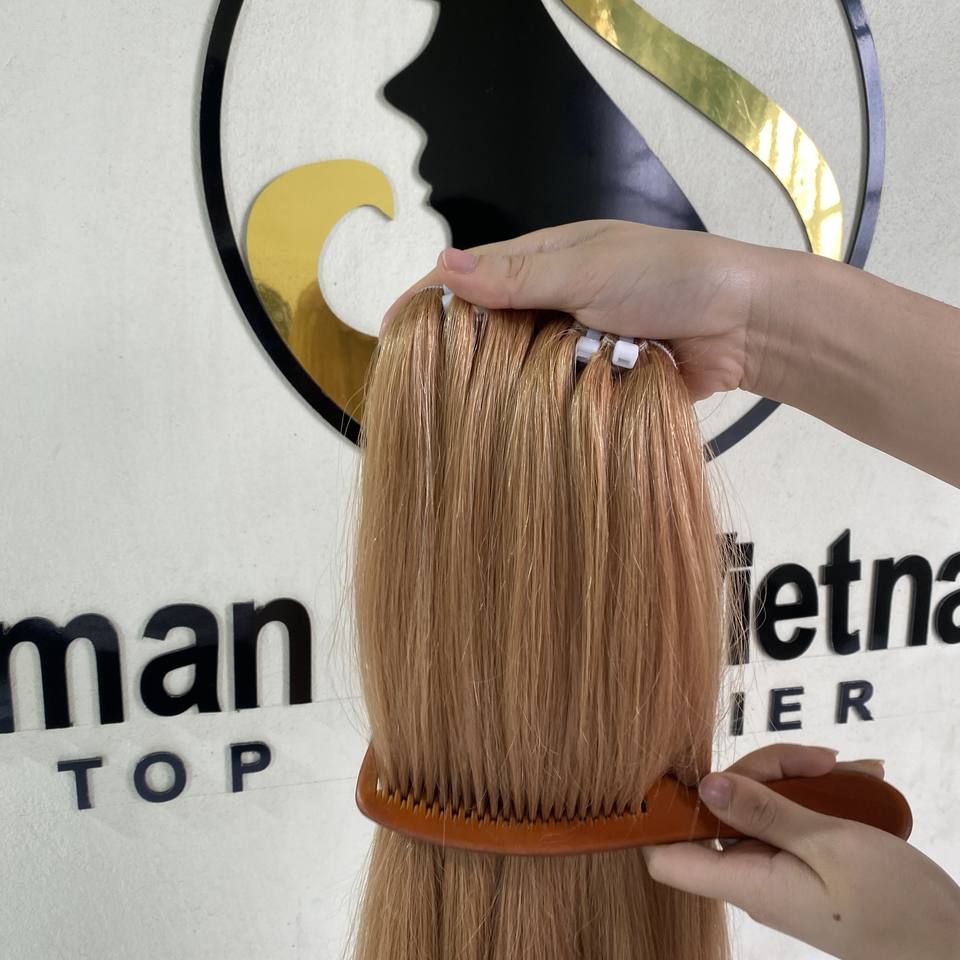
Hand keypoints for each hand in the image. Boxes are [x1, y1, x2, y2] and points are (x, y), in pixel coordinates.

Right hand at [384, 219, 769, 400]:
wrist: (743, 324)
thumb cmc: (668, 278)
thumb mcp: (586, 269)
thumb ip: (516, 277)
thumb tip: (442, 265)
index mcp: (548, 259)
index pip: (474, 274)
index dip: (432, 297)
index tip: (392, 328)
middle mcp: (556, 298)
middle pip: (492, 325)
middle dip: (464, 349)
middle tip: (424, 383)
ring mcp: (576, 340)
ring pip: (521, 365)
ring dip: (505, 381)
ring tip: (462, 411)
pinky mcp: (598, 376)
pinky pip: (556, 392)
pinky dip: (541, 402)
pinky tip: (514, 423)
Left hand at [642, 744, 959, 959]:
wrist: (949, 943)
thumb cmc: (896, 907)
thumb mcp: (830, 846)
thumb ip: (764, 811)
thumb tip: (705, 785)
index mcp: (747, 882)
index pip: (666, 857)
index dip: (659, 818)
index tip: (678, 772)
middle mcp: (753, 875)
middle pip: (720, 808)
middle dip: (761, 771)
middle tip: (815, 762)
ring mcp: (777, 866)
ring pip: (759, 802)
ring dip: (798, 778)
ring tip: (844, 770)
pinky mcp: (801, 859)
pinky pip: (790, 815)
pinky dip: (818, 794)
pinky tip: (853, 781)